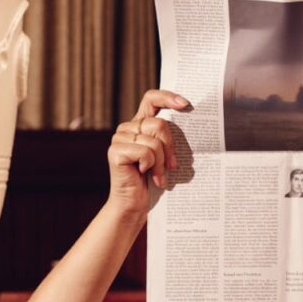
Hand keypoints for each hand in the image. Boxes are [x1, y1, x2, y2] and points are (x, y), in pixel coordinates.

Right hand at [106, 90, 190, 218]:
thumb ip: (167, 138)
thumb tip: (187, 122)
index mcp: (139, 123)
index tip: (185, 105)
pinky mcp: (115, 152)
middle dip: (170, 148)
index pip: (151, 99)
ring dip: (161, 163)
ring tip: (159, 176)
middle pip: (159, 124)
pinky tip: (146, 176)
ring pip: (154, 141)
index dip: (167, 97)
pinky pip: (146, 152)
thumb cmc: (152, 180)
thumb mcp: (164, 155)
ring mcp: (119, 138)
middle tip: (172, 166)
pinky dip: (151, 167)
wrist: (135, 204)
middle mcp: (128, 127)